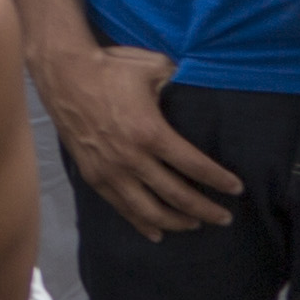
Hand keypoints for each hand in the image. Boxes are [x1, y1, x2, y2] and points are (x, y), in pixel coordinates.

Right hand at [40, 40, 237, 236]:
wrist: (64, 74)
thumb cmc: (111, 67)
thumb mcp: (153, 67)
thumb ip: (179, 82)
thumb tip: (197, 89)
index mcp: (150, 133)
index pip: (194, 166)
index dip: (219, 180)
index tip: (236, 189)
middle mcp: (131, 159)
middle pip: (176, 195)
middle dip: (205, 210)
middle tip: (224, 218)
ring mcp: (110, 171)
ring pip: (148, 210)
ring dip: (175, 222)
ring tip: (195, 225)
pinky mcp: (93, 176)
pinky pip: (121, 207)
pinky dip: (141, 223)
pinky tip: (156, 232)